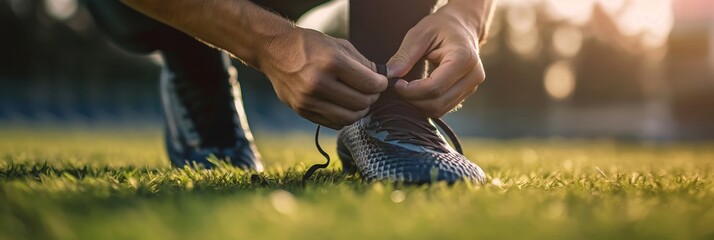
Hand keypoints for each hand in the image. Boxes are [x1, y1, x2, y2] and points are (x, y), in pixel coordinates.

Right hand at [258, 28, 387, 128]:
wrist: (275, 51)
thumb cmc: (310, 45)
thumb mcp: (339, 46)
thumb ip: (363, 64)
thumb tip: (383, 79)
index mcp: (332, 62)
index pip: (369, 84)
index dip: (381, 85)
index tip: (381, 82)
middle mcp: (319, 83)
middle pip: (361, 103)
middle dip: (372, 98)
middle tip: (372, 92)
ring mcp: (309, 100)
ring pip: (349, 118)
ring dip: (360, 111)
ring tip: (360, 100)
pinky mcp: (302, 110)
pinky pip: (333, 123)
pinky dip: (344, 117)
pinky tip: (344, 106)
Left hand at [387, 1, 486, 117]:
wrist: (462, 26)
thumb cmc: (441, 26)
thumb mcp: (420, 34)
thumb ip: (405, 55)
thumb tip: (389, 75)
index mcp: (464, 58)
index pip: (435, 87)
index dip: (411, 91)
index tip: (395, 83)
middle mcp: (473, 76)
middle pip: (437, 103)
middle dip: (412, 100)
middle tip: (397, 87)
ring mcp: (472, 86)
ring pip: (440, 109)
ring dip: (418, 104)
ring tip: (406, 89)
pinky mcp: (466, 93)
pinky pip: (443, 107)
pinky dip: (426, 104)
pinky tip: (416, 92)